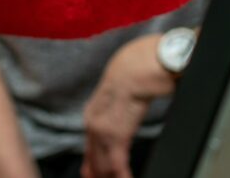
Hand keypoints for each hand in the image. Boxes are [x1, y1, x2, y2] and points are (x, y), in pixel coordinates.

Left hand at [81, 34, 175, 177]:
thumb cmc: (136, 72)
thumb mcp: (123, 94)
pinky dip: (123, 176)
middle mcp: (93, 123)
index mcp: (93, 114)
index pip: (90, 150)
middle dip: (101, 176)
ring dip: (112, 177)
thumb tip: (125, 115)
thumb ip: (119, 108)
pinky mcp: (116, 133)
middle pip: (94, 161)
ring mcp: (102, 129)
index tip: (98, 177)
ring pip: (103, 165)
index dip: (95, 168)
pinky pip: (117, 164)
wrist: (139, 63)